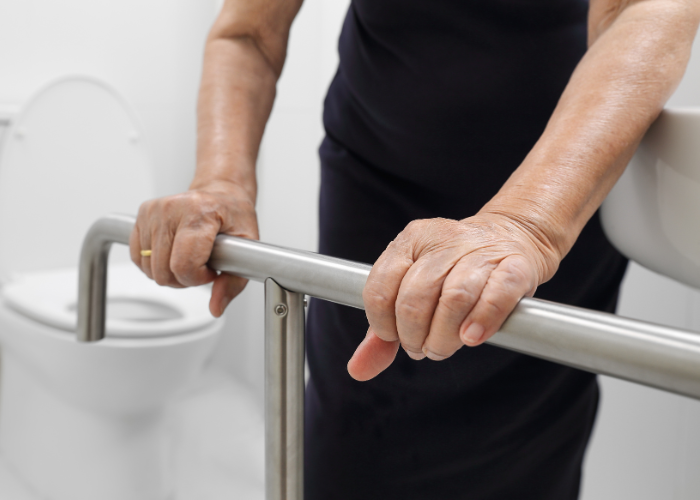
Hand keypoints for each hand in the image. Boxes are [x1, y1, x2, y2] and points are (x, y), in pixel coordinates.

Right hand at [129, 180, 258, 316]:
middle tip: (202, 265)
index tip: (211, 270)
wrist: (222, 192)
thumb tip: (216, 307)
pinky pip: (137, 258)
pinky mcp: (141, 214)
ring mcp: (153, 211)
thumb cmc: (234, 216)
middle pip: (163, 271)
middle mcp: (172, 208)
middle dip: (184, 278)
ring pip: (149, 268)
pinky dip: (155, 264)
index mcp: (200, 212)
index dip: (198, 278)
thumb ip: (234, 282)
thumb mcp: (248, 247)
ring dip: (170, 272)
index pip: (183, 265)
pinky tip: (173, 253)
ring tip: (189, 256)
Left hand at [347, 214, 560, 380]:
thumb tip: (358, 370)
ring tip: (446, 346)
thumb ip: (383, 332)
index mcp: (410, 241)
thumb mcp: (410, 293)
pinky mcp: (516, 265)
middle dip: (415, 335)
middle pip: (415, 297)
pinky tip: (472, 337)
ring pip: (454, 297)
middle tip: (425, 348)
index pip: (380, 287)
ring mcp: (481, 250)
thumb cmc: (453, 273)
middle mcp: (443, 240)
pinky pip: (496, 296)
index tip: (397, 338)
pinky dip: (482, 321)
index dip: (384, 324)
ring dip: (445, 336)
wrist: (511, 238)